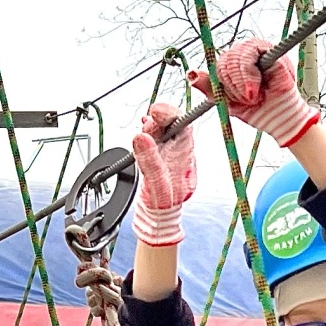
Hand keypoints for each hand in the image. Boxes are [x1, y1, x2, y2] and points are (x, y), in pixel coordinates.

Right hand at [132, 95, 197, 245]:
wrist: (160, 214)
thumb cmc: (164, 203)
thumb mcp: (156, 184)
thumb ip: (149, 161)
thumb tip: (140, 137)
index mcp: (185, 154)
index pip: (182, 123)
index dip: (169, 113)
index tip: (155, 112)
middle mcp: (180, 149)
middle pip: (170, 122)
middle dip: (155, 122)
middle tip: (145, 130)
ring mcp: (171, 150)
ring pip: (161, 128)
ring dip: (150, 129)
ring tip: (143, 140)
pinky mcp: (161, 153)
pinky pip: (155, 136)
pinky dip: (147, 134)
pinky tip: (143, 138)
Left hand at [188, 37, 316, 148]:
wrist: (279, 119)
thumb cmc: (256, 109)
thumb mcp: (226, 101)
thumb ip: (209, 87)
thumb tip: (190, 74)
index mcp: (232, 65)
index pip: (217, 67)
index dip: (223, 84)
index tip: (234, 99)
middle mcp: (243, 55)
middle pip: (224, 61)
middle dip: (233, 85)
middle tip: (246, 99)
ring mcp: (257, 50)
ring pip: (235, 57)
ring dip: (241, 82)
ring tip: (253, 95)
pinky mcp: (270, 50)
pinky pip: (251, 53)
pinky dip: (250, 74)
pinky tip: (256, 88)